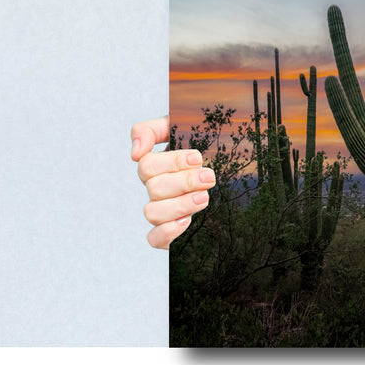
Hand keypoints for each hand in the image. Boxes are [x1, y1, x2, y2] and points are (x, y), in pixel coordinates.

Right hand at [131, 116, 214, 249]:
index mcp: (156, 165)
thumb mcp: (179, 126)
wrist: (229, 164)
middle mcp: (156, 188)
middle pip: (154, 188)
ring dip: (180, 205)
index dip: (172, 162)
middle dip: (185, 182)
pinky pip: (155, 239)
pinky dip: (167, 232)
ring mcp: (163, 210)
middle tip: (209, 177)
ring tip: (204, 197)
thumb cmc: (203, 143)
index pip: (147, 165)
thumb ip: (151, 130)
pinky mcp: (170, 231)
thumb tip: (135, 153)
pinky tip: (187, 221)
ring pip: (152, 213)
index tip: (198, 158)